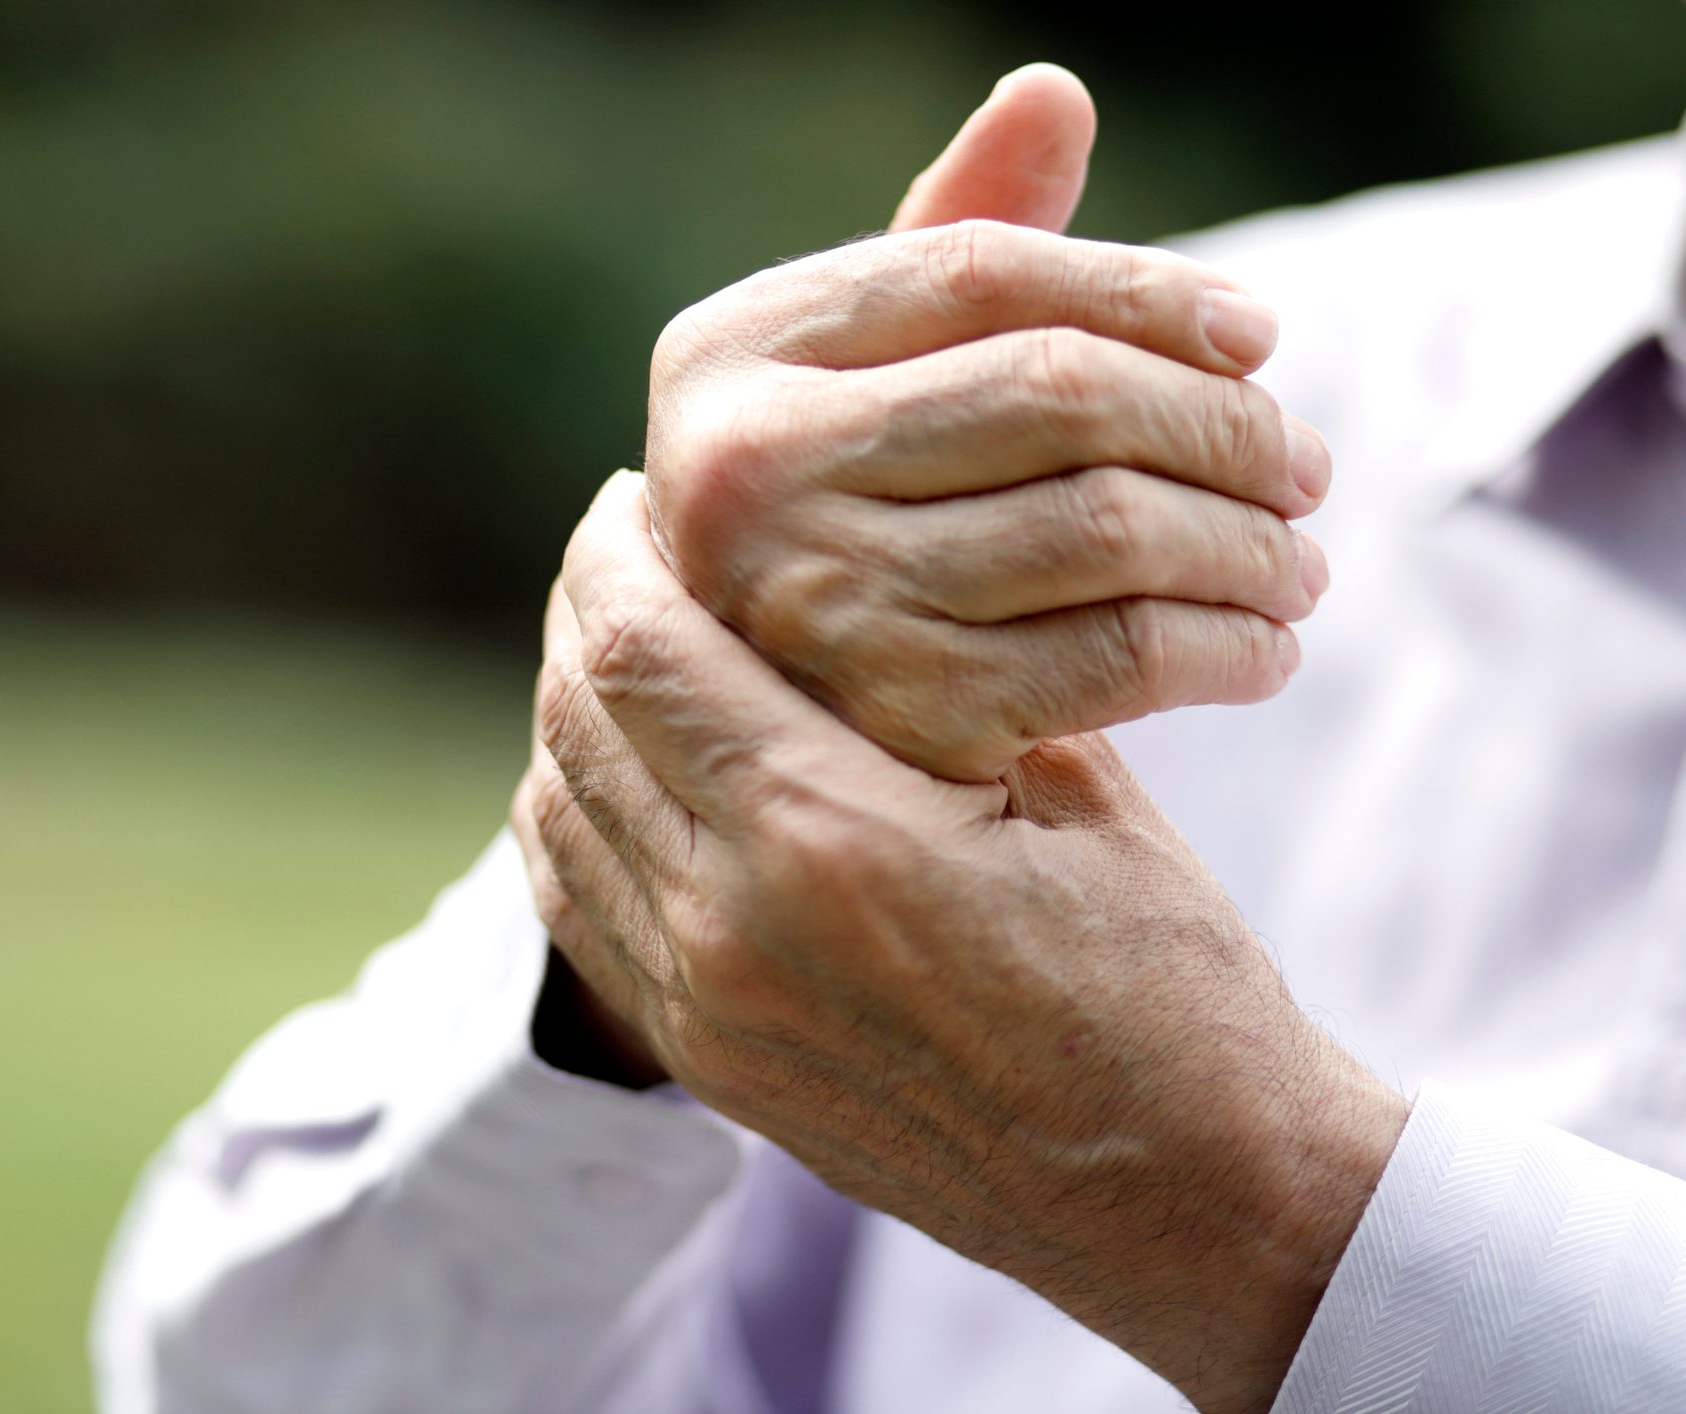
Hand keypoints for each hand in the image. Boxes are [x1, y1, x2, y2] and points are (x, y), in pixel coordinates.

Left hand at [511, 473, 1408, 1413]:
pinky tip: (626, 772)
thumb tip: (833, 573)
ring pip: (560, 811)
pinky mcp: (713, 1072)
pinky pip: (580, 916)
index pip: (643, 648)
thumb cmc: (1164, 981)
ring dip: (576, 711)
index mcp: (826, 836)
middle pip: (578, 718)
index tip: (634, 496)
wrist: (1188, 1202)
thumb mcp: (1074, 794)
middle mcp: (730, 929)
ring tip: (626, 647)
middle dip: (586, 612)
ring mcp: (707, 1016)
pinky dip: (577, 820)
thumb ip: (938, 682)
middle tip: (622, 551)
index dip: (618, 552)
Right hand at [644, 64, 1330, 781]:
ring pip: (1106, 524)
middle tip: (1306, 466)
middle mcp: (743, 471)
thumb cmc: (846, 510)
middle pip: (1058, 391)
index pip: (981, 271)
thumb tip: (1053, 91)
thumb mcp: (869, 372)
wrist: (772, 732)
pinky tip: (1263, 647)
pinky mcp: (896, 717)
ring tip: (1301, 559)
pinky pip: (1115, 655)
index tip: (1260, 332)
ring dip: (1247, 542)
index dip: (1142, 287)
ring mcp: (815, 598)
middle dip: (1221, 422)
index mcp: (729, 351)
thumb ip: (958, 241)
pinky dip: (1221, 647)